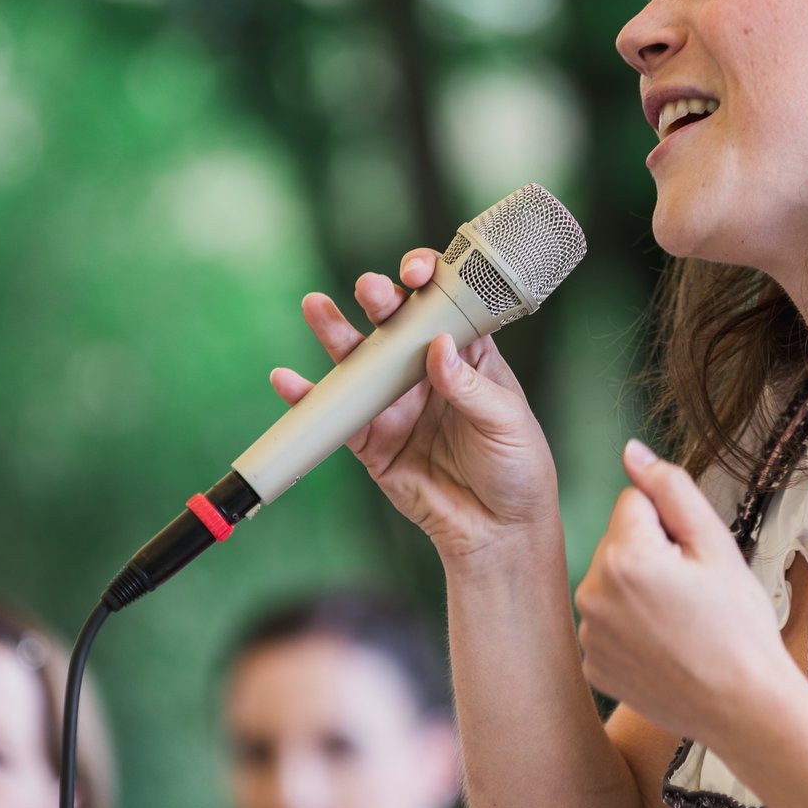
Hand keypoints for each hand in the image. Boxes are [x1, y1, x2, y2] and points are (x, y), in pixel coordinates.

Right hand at [272, 248, 560, 563]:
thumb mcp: (507, 422)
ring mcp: (396, 404)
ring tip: (316, 307)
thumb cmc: (517, 469)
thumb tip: (438, 348)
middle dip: (380, 300)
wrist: (498, 533)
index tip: (415, 274)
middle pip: (395, 324)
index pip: (442, 304)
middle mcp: (426, 371)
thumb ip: (470, 387)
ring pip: (360, 361)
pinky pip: (338, 416)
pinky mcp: (372, 441)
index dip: (427, 280)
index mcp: (467, 355)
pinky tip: (290, 381)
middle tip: (371, 290)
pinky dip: (310, 398)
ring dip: (336, 333)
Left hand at [574, 440, 799, 744]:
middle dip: (651, 557)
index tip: (694, 563)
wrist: (744, 707)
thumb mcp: (716, 545)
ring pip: (612, 583)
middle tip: (693, 596)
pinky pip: (608, 624)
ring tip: (681, 625)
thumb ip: (670, 488)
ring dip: (639, 593)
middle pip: (618, 542)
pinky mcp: (592, 665)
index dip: (671, 528)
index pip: (633, 503)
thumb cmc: (739, 625)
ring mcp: (589, 634)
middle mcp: (591, 592)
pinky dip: (631, 631)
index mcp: (622, 556)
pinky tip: (665, 650)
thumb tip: (632, 450)